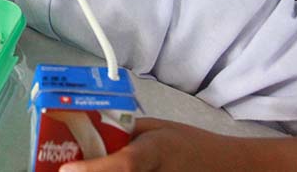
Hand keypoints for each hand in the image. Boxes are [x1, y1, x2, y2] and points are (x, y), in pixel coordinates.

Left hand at [59, 118, 296, 171]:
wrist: (232, 167)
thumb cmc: (192, 144)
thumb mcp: (157, 129)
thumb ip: (126, 132)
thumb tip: (90, 136)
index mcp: (154, 152)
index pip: (123, 165)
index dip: (92, 170)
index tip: (65, 171)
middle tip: (66, 169)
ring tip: (82, 169)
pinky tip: (98, 171)